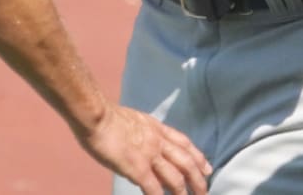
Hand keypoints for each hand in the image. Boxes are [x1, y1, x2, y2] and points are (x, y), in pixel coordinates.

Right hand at [80, 103, 211, 194]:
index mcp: (156, 128)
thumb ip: (143, 134)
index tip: (207, 168)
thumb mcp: (134, 120)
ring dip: (184, 192)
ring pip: (176, 177)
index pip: (184, 143)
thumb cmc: (106, 116)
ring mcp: (149, 155)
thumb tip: (142, 147)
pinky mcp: (137, 168)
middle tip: (205, 191)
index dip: (198, 157)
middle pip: (186, 162)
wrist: (96, 115)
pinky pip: (154, 188)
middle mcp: (158, 141)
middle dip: (198, 179)